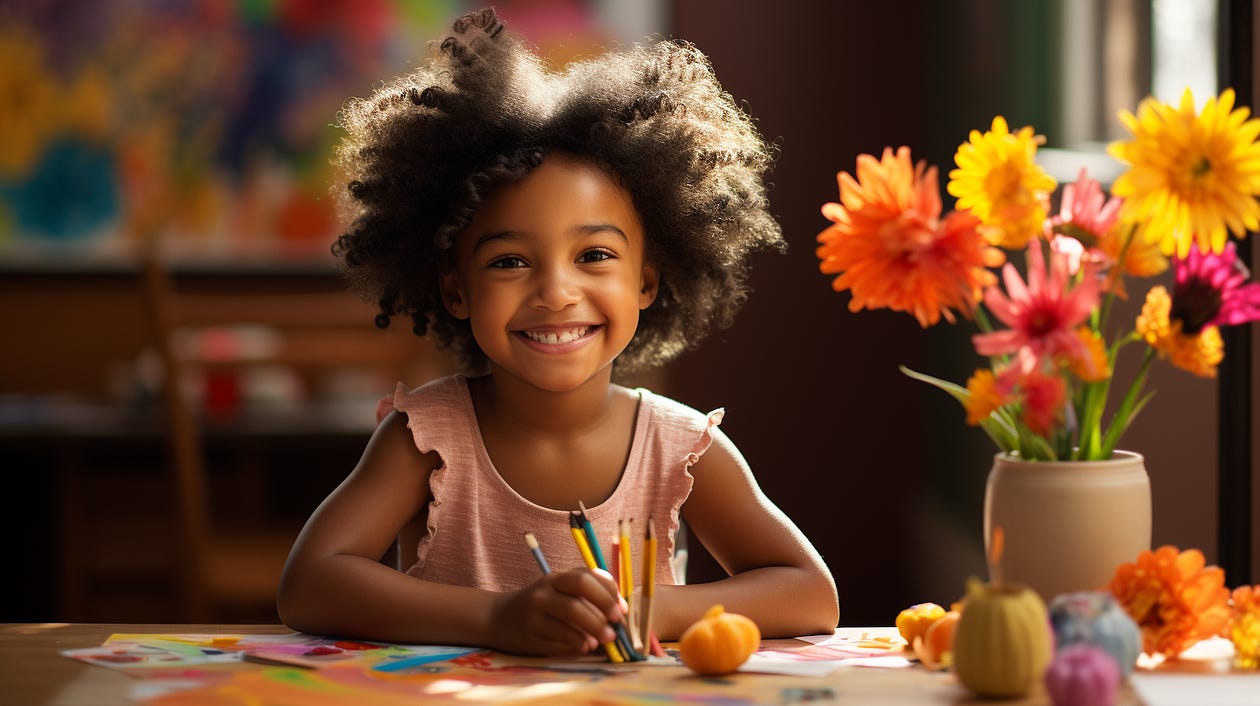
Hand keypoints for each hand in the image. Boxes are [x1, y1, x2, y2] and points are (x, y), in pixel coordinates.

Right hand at [489, 568, 624, 655]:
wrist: (499, 617)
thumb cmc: (540, 602)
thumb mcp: (559, 587)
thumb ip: (587, 587)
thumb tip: (620, 605)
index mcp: (554, 579)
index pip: (584, 579)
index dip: (607, 593)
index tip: (621, 609)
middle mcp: (542, 595)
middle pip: (576, 603)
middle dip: (600, 618)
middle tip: (615, 629)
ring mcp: (533, 617)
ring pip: (567, 625)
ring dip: (590, 634)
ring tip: (601, 640)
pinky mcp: (528, 638)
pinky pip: (557, 644)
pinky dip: (575, 646)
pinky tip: (584, 647)